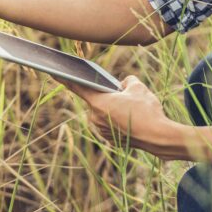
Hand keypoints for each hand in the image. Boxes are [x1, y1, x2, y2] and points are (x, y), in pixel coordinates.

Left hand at [58, 76, 173, 153]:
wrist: (158, 137)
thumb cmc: (146, 110)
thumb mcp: (138, 87)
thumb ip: (127, 81)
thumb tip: (123, 85)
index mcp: (98, 103)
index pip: (77, 87)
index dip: (64, 78)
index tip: (52, 72)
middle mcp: (95, 118)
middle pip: (95, 100)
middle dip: (106, 95)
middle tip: (122, 94)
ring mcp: (101, 130)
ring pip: (103, 112)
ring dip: (112, 107)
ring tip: (131, 108)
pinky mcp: (109, 139)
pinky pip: (108, 123)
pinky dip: (116, 118)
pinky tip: (130, 118)